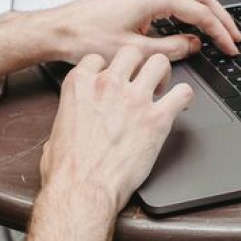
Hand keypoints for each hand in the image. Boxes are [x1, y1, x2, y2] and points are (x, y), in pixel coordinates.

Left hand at [25, 0, 240, 64]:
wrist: (57, 30)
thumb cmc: (86, 38)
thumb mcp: (134, 51)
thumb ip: (171, 48)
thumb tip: (195, 45)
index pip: (200, 12)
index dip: (219, 31)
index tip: (231, 47)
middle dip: (220, 16)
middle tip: (235, 36)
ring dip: (204, 10)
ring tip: (218, 29)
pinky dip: (186, 7)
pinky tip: (187, 21)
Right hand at [40, 47, 193, 213]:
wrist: (83, 189)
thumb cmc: (67, 168)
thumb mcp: (56, 131)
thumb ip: (70, 115)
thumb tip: (74, 121)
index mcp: (81, 84)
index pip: (98, 58)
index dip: (107, 68)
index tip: (113, 79)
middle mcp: (109, 85)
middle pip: (131, 51)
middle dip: (138, 63)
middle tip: (141, 79)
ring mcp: (135, 99)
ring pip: (159, 62)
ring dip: (162, 73)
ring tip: (161, 88)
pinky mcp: (157, 119)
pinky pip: (182, 93)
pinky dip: (184, 97)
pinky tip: (180, 105)